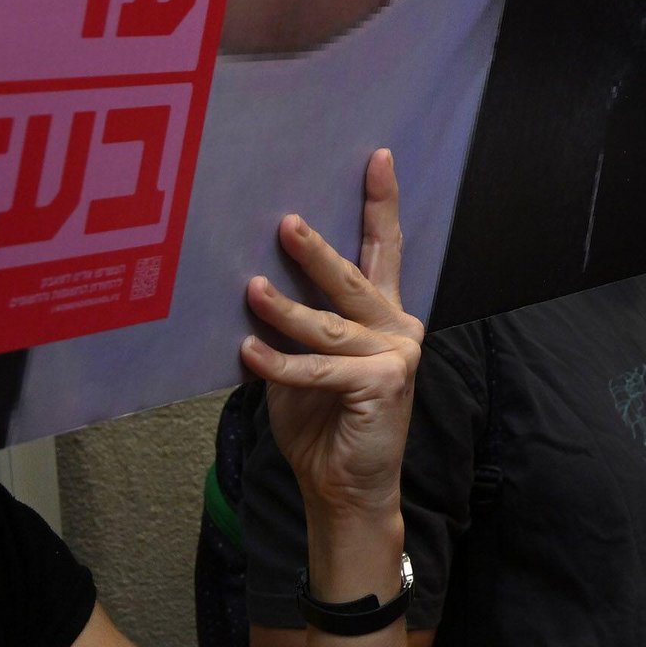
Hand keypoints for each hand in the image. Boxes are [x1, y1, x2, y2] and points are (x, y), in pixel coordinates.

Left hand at [243, 151, 421, 525]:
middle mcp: (398, 328)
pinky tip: (247, 352)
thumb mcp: (304, 366)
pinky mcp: (383, 383)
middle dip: (318, 248)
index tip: (377, 157)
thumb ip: (297, 330)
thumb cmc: (322, 425)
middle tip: (286, 222)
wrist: (345, 488)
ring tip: (250, 289)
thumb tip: (255, 286)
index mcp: (384, 317)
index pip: (384, 250)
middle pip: (355, 276)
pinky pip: (317, 367)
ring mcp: (395, 355)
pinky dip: (278, 362)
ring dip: (283, 308)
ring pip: (328, 323)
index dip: (381, 203)